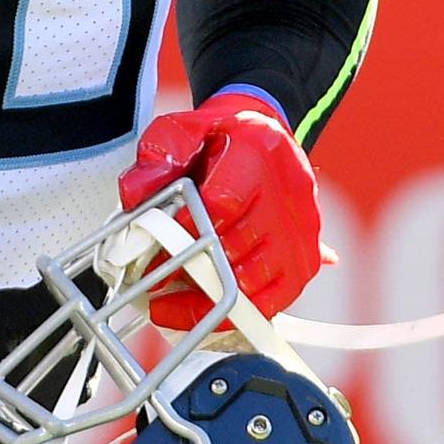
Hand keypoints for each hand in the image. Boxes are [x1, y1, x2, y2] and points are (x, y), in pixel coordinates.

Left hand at [121, 91, 326, 325]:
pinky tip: (202, 311)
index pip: (224, 200)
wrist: (260, 138)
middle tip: (151, 280)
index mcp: (259, 150)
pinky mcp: (306, 258)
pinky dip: (237, 314)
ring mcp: (302, 228)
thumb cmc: (221, 137)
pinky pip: (276, 301)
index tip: (157, 245)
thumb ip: (158, 156)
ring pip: (257, 282)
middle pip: (239, 247)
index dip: (186, 229)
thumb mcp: (182, 129)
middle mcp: (290, 191)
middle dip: (189, 269)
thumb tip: (137, 194)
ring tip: (168, 305)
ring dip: (207, 300)